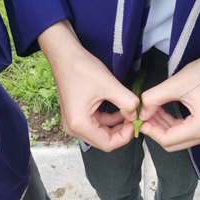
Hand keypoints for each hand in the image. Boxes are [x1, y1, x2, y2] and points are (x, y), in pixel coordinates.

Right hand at [39, 20, 138, 151]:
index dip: (125, 137)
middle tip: (134, 118)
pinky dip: (110, 120)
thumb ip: (127, 102)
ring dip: (117, 126)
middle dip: (121, 132)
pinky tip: (120, 110)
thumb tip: (135, 116)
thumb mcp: (110, 85)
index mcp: (79, 124)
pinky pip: (97, 125)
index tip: (135, 123)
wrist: (64, 55)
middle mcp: (74, 128)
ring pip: (102, 133)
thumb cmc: (82, 68)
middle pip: (104, 141)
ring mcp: (74, 123)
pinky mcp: (77, 116)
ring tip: (129, 113)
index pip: (107, 144)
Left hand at [139, 6, 199, 151]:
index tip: (139, 120)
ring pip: (176, 139)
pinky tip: (161, 113)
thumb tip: (142, 114)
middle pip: (172, 144)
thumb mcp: (175, 84)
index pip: (168, 140)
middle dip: (155, 131)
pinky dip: (170, 125)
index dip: (151, 131)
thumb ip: (154, 99)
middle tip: (144, 116)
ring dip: (161, 127)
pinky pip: (183, 132)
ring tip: (150, 111)